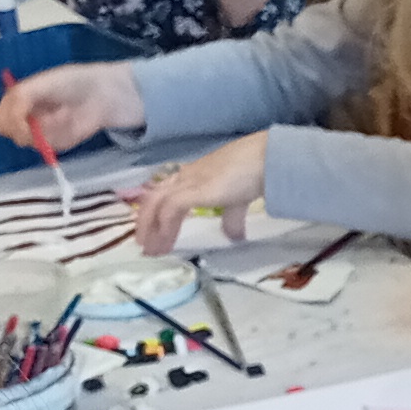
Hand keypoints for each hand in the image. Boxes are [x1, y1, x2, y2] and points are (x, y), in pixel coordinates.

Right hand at [0, 62, 146, 154]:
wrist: (102, 95)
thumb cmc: (71, 82)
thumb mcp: (42, 82)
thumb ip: (21, 98)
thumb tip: (12, 120)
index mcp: (18, 99)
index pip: (1, 116)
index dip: (8, 119)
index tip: (21, 119)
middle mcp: (25, 117)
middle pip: (9, 132)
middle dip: (22, 129)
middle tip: (40, 122)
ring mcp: (39, 132)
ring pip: (28, 142)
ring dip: (43, 131)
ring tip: (61, 115)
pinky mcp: (55, 143)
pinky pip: (48, 148)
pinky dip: (57, 138)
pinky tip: (69, 124)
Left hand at [133, 129, 268, 250]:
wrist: (265, 159)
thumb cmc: (254, 172)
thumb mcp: (239, 199)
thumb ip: (232, 217)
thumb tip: (234, 236)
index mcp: (194, 175)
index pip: (165, 192)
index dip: (155, 213)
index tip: (153, 234)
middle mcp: (186, 176)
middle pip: (154, 198)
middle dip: (146, 223)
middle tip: (145, 247)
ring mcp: (188, 182)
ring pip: (157, 204)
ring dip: (151, 229)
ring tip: (152, 251)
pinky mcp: (194, 190)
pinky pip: (171, 208)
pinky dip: (165, 226)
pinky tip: (166, 242)